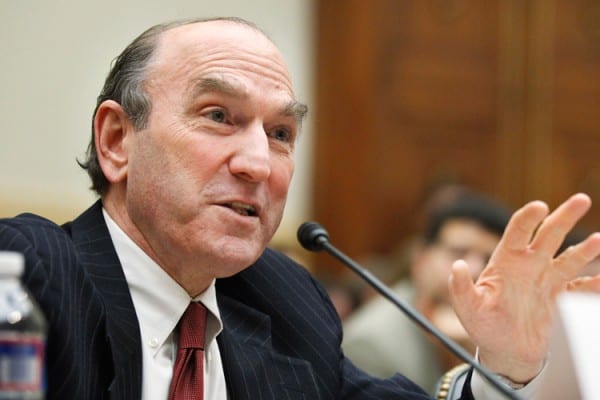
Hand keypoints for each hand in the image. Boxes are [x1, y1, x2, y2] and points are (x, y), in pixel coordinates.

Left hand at [448, 193, 599, 382]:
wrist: (504, 349)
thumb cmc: (482, 324)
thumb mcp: (468, 307)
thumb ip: (461, 288)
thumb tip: (457, 266)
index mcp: (506, 261)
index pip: (518, 231)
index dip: (528, 217)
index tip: (540, 206)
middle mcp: (530, 265)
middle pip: (549, 234)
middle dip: (565, 216)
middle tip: (582, 199)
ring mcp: (548, 280)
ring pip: (570, 258)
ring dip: (585, 249)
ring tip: (598, 240)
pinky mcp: (562, 299)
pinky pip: (581, 288)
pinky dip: (594, 284)